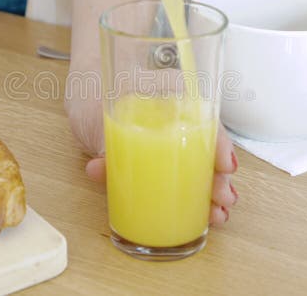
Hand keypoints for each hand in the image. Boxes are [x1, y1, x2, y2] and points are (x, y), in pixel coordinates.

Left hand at [65, 95, 239, 225]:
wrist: (81, 96)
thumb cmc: (91, 95)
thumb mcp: (96, 115)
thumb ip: (103, 144)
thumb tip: (99, 168)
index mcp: (170, 93)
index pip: (204, 116)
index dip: (219, 142)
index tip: (225, 165)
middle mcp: (178, 115)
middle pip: (207, 146)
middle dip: (219, 175)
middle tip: (222, 200)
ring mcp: (171, 138)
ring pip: (199, 163)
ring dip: (210, 189)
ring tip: (217, 214)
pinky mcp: (160, 159)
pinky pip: (181, 175)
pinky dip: (192, 193)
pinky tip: (203, 213)